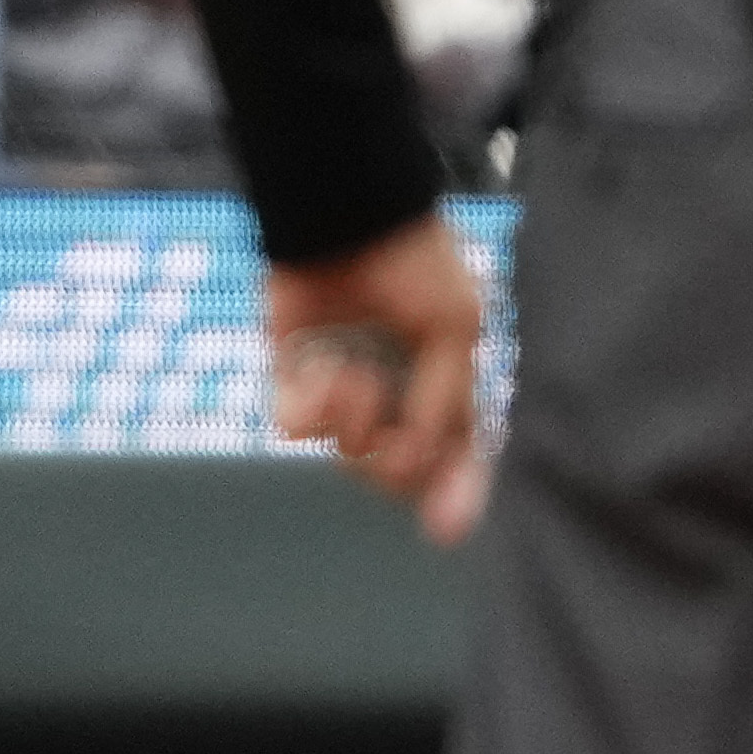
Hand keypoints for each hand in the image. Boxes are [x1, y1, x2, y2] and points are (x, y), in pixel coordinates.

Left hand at [265, 213, 489, 544]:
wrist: (348, 222)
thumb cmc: (414, 267)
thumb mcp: (456, 331)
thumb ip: (444, 401)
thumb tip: (418, 458)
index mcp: (447, 391)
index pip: (457, 462)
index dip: (455, 498)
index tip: (448, 532)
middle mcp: (398, 401)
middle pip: (402, 477)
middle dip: (400, 465)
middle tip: (400, 442)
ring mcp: (347, 395)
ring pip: (351, 458)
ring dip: (356, 424)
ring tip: (357, 380)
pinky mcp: (295, 382)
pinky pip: (300, 427)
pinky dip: (316, 408)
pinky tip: (330, 373)